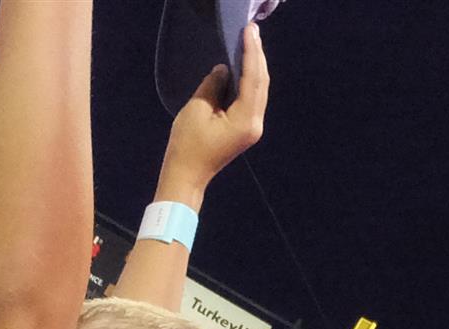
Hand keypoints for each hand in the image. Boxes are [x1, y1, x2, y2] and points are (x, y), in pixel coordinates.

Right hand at [157, 24, 268, 204]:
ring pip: (259, 91)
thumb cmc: (187, 146)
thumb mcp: (196, 110)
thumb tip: (224, 69)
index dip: (251, 53)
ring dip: (256, 67)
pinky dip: (251, 80)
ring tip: (251, 43)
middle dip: (257, 56)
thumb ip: (213, 85)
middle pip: (261, 84)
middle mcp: (255, 124)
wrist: (187, 176)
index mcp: (245, 120)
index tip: (248, 32)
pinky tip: (246, 66)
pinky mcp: (246, 129)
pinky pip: (253, 99)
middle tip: (252, 31)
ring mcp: (252, 128)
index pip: (253, 79)